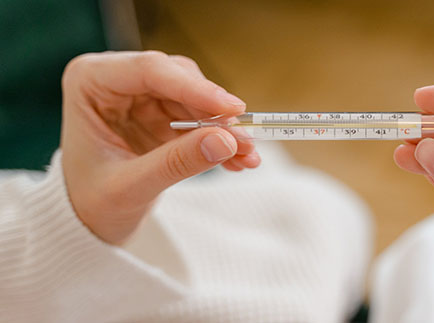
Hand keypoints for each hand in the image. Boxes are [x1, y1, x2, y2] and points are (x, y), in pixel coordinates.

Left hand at [61, 51, 259, 244]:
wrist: (86, 221)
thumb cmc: (91, 202)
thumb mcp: (129, 188)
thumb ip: (175, 163)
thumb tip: (227, 141)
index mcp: (89, 82)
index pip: (149, 71)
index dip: (194, 89)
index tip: (233, 110)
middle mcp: (117, 80)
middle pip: (179, 79)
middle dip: (214, 112)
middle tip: (245, 141)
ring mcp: (142, 96)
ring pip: (196, 98)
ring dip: (224, 128)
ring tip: (247, 156)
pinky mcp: (163, 114)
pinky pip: (201, 118)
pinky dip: (220, 139)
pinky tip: (238, 160)